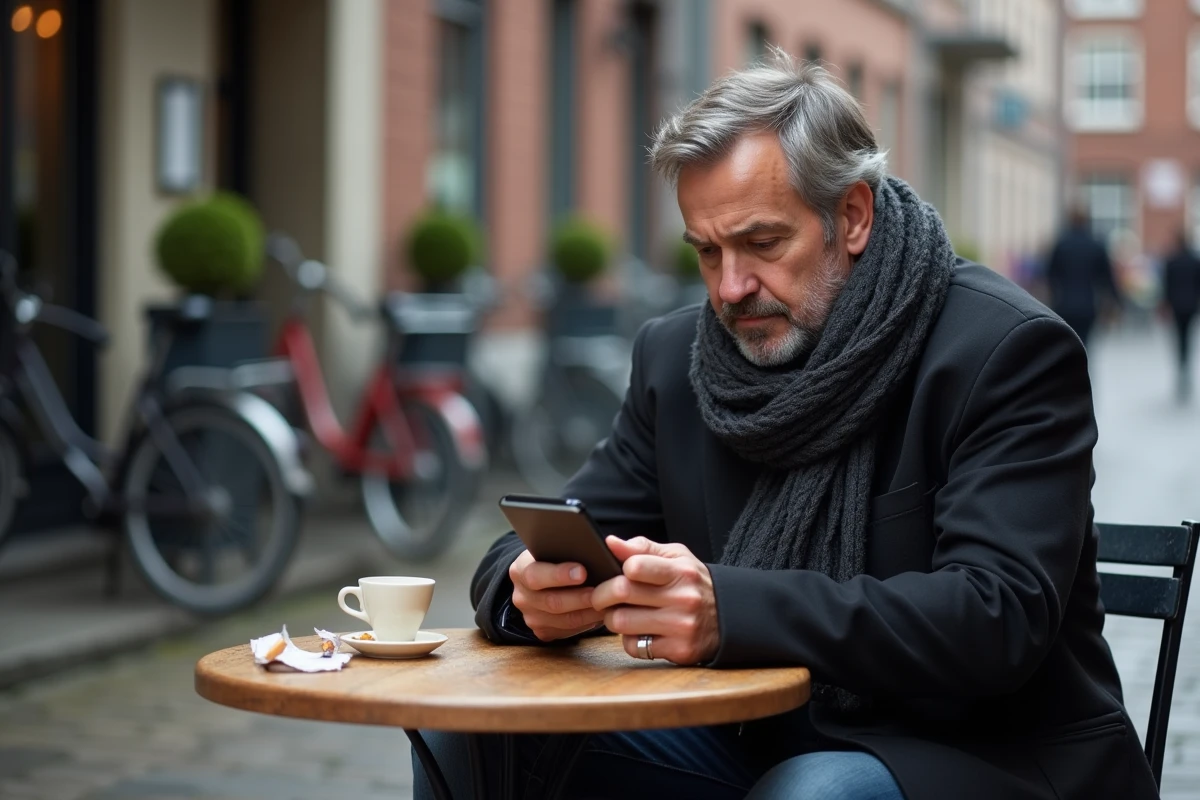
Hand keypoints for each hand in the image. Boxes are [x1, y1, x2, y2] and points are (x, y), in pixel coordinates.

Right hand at [508, 550, 605, 641]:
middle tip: (602, 591)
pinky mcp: (543, 632)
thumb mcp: (555, 547)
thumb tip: (594, 549)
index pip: (535, 575)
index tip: (582, 572)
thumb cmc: (556, 557)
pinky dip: (588, 622)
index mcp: (520, 570)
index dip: (559, 575)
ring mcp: (531, 617)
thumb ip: (568, 548)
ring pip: (564, 620)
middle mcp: (521, 596)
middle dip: (580, 597)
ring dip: (589, 612)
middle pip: (552, 601)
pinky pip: (569, 631)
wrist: (545, 578)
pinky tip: (602, 612)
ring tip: (608, 602)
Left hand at [591, 536, 718, 664]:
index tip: (614, 575)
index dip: (616, 570)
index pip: (635, 566)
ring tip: (621, 614)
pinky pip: (634, 647)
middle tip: (601, 597)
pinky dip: (630, 640)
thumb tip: (610, 542)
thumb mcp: (677, 558)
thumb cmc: (694, 583)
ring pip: (621, 622)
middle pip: (621, 592)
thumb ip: (643, 548)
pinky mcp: (679, 650)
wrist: (729, 617)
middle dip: (602, 595)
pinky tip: (640, 632)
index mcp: (680, 571)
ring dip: (613, 619)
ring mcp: (681, 626)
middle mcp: (683, 598)